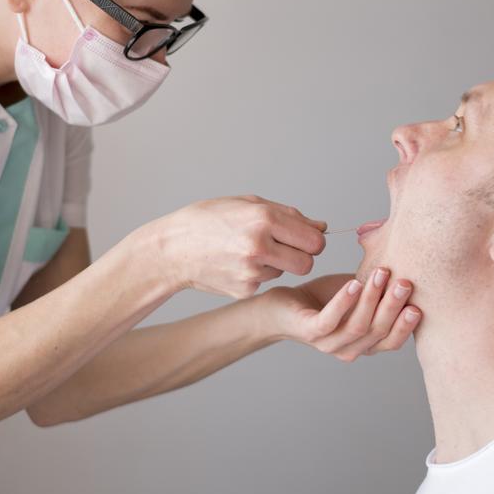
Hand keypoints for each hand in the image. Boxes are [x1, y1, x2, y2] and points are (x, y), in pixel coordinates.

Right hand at [146, 195, 327, 298]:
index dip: (313, 239)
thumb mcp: (247, 204)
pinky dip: (258, 273)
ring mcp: (252, 271)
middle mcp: (260, 246)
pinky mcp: (245, 289)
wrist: (173, 249)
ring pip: (286, 272)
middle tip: (285, 248)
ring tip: (250, 250)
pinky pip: (266, 281)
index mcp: (263, 219)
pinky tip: (237, 263)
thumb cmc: (208, 220)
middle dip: (302, 256)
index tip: (304, 238)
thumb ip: (288, 215)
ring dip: (277, 263)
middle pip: (307, 262)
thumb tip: (321, 226)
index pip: (314, 240)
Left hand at [260, 269, 420, 361]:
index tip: (419, 304)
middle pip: (378, 331)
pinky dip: (344, 302)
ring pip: (359, 325)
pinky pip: (330, 320)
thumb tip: (405, 266)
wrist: (280, 306)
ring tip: (380, 275)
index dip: (406, 326)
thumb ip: (379, 288)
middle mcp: (350, 349)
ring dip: (372, 299)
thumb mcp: (356, 293)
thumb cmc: (321, 299)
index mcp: (364, 344)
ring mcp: (329, 344)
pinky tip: (353, 284)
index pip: (392, 342)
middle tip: (404, 282)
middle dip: (394, 306)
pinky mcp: (310, 332)